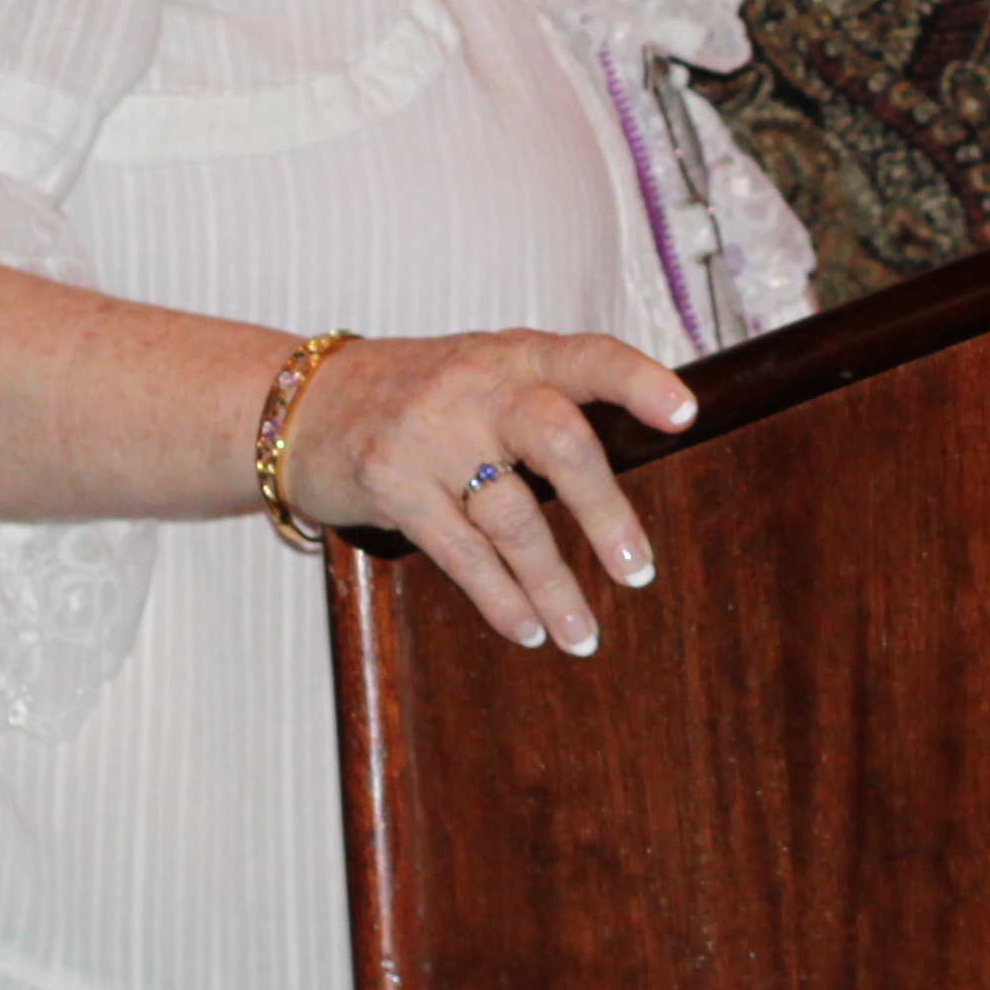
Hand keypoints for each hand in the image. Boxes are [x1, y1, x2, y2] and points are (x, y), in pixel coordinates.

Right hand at [282, 329, 695, 657]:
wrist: (305, 404)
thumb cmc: (421, 396)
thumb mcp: (486, 373)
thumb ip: (550, 402)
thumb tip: (636, 469)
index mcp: (514, 356)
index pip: (589, 356)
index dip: (639, 382)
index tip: (685, 414)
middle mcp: (476, 387)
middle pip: (558, 441)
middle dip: (605, 514)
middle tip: (638, 573)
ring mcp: (429, 434)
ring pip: (511, 517)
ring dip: (554, 584)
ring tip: (583, 634)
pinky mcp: (391, 482)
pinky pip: (460, 552)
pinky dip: (500, 598)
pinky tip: (528, 629)